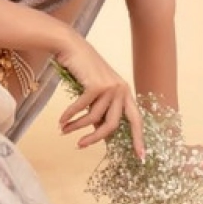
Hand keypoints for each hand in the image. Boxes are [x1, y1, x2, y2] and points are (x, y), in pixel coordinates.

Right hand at [54, 35, 143, 156]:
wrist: (72, 47)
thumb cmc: (83, 69)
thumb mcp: (97, 90)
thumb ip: (101, 108)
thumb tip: (98, 132)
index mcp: (126, 92)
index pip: (136, 119)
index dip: (138, 139)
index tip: (141, 157)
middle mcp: (122, 90)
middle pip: (112, 125)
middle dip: (95, 138)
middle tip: (81, 146)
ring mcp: (110, 87)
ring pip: (94, 118)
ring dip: (76, 127)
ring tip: (64, 130)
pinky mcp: (96, 85)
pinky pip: (81, 109)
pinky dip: (69, 116)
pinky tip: (61, 120)